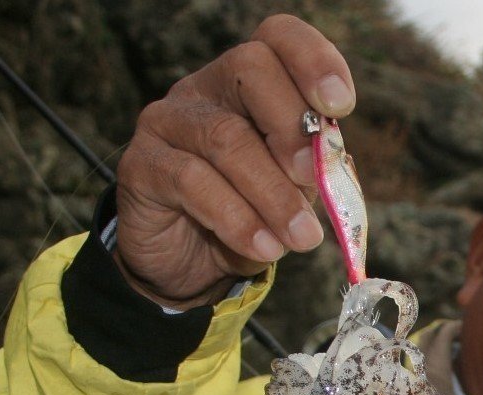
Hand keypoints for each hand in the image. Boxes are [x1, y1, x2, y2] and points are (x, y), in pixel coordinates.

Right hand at [114, 14, 355, 308]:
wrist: (191, 267)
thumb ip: (313, 171)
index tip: (340, 105)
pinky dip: (237, 220)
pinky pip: (191, 182)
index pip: (277, 38)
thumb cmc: (251, 217)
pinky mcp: (141, 166)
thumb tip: (332, 166)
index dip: (313, 59)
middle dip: (292, 126)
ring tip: (301, 238)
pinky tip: (264, 248)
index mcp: (249, 84)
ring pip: (226, 137)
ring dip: (274, 195)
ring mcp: (167, 122)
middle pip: (251, 69)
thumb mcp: (293, 192)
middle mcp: (206, 89)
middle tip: (314, 180)